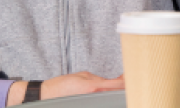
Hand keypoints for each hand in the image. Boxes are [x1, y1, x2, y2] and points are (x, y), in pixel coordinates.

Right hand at [6, 72, 123, 105]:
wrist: (46, 95)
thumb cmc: (62, 85)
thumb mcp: (82, 76)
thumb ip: (98, 79)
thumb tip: (109, 82)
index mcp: (94, 86)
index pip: (117, 85)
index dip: (127, 82)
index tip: (133, 76)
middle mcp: (94, 95)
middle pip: (115, 93)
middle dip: (124, 87)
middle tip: (131, 80)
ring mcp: (90, 101)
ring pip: (108, 97)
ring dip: (115, 91)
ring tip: (122, 84)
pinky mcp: (86, 103)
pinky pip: (99, 99)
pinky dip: (105, 95)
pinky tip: (110, 90)